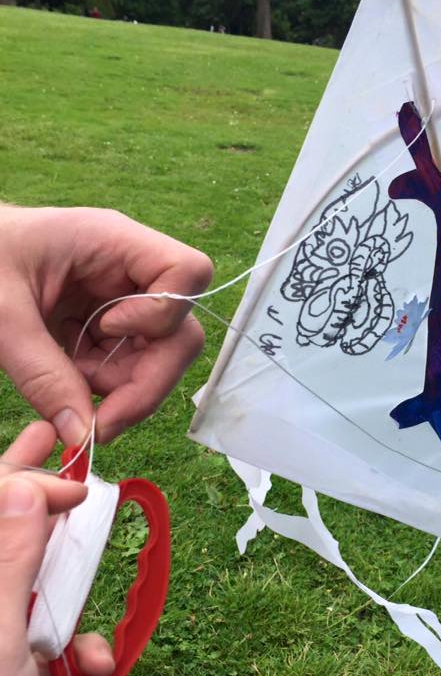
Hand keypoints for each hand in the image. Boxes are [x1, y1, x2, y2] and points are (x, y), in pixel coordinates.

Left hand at [0, 206, 213, 444]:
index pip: (187, 271)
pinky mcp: (109, 325)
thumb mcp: (1, 316)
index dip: (162, 314)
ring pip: (161, 357)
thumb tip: (82, 435)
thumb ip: (42, 375)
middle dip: (148, 381)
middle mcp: (132, 271)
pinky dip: (104, 388)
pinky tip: (68, 386)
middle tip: (101, 422)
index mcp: (114, 241)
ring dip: (124, 390)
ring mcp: (123, 300)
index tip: (106, 330)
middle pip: (181, 330)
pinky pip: (130, 366)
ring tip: (72, 396)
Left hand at [0, 422, 113, 675]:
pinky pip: (58, 629)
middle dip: (44, 503)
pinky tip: (91, 666)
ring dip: (76, 598)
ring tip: (87, 619)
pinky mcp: (21, 659)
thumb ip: (10, 561)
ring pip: (41, 580)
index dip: (22, 484)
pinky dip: (83, 644)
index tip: (69, 477)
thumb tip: (24, 488)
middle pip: (9, 534)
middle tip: (69, 452)